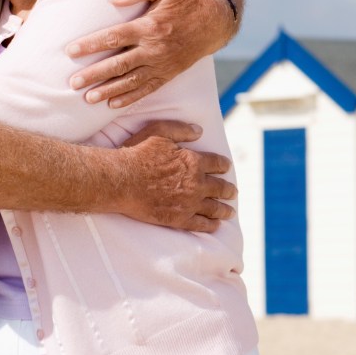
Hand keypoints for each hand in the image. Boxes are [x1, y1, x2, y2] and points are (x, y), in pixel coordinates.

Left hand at [67, 0, 231, 106]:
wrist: (213, 22)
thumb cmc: (185, 1)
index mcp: (149, 26)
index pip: (114, 37)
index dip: (91, 45)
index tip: (71, 51)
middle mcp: (153, 49)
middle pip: (118, 64)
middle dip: (94, 74)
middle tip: (72, 82)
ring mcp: (161, 65)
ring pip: (130, 81)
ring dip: (107, 91)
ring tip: (87, 98)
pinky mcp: (167, 75)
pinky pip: (146, 89)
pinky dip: (129, 98)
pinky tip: (112, 104)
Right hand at [116, 120, 235, 231]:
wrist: (121, 180)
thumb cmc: (137, 153)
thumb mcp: (158, 131)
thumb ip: (181, 129)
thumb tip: (199, 130)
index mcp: (193, 161)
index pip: (216, 163)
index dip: (223, 165)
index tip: (227, 167)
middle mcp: (196, 184)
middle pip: (219, 187)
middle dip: (228, 190)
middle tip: (233, 192)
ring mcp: (189, 203)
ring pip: (214, 208)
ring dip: (224, 209)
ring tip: (230, 212)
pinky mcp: (179, 219)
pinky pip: (201, 224)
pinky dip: (211, 225)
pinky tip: (215, 225)